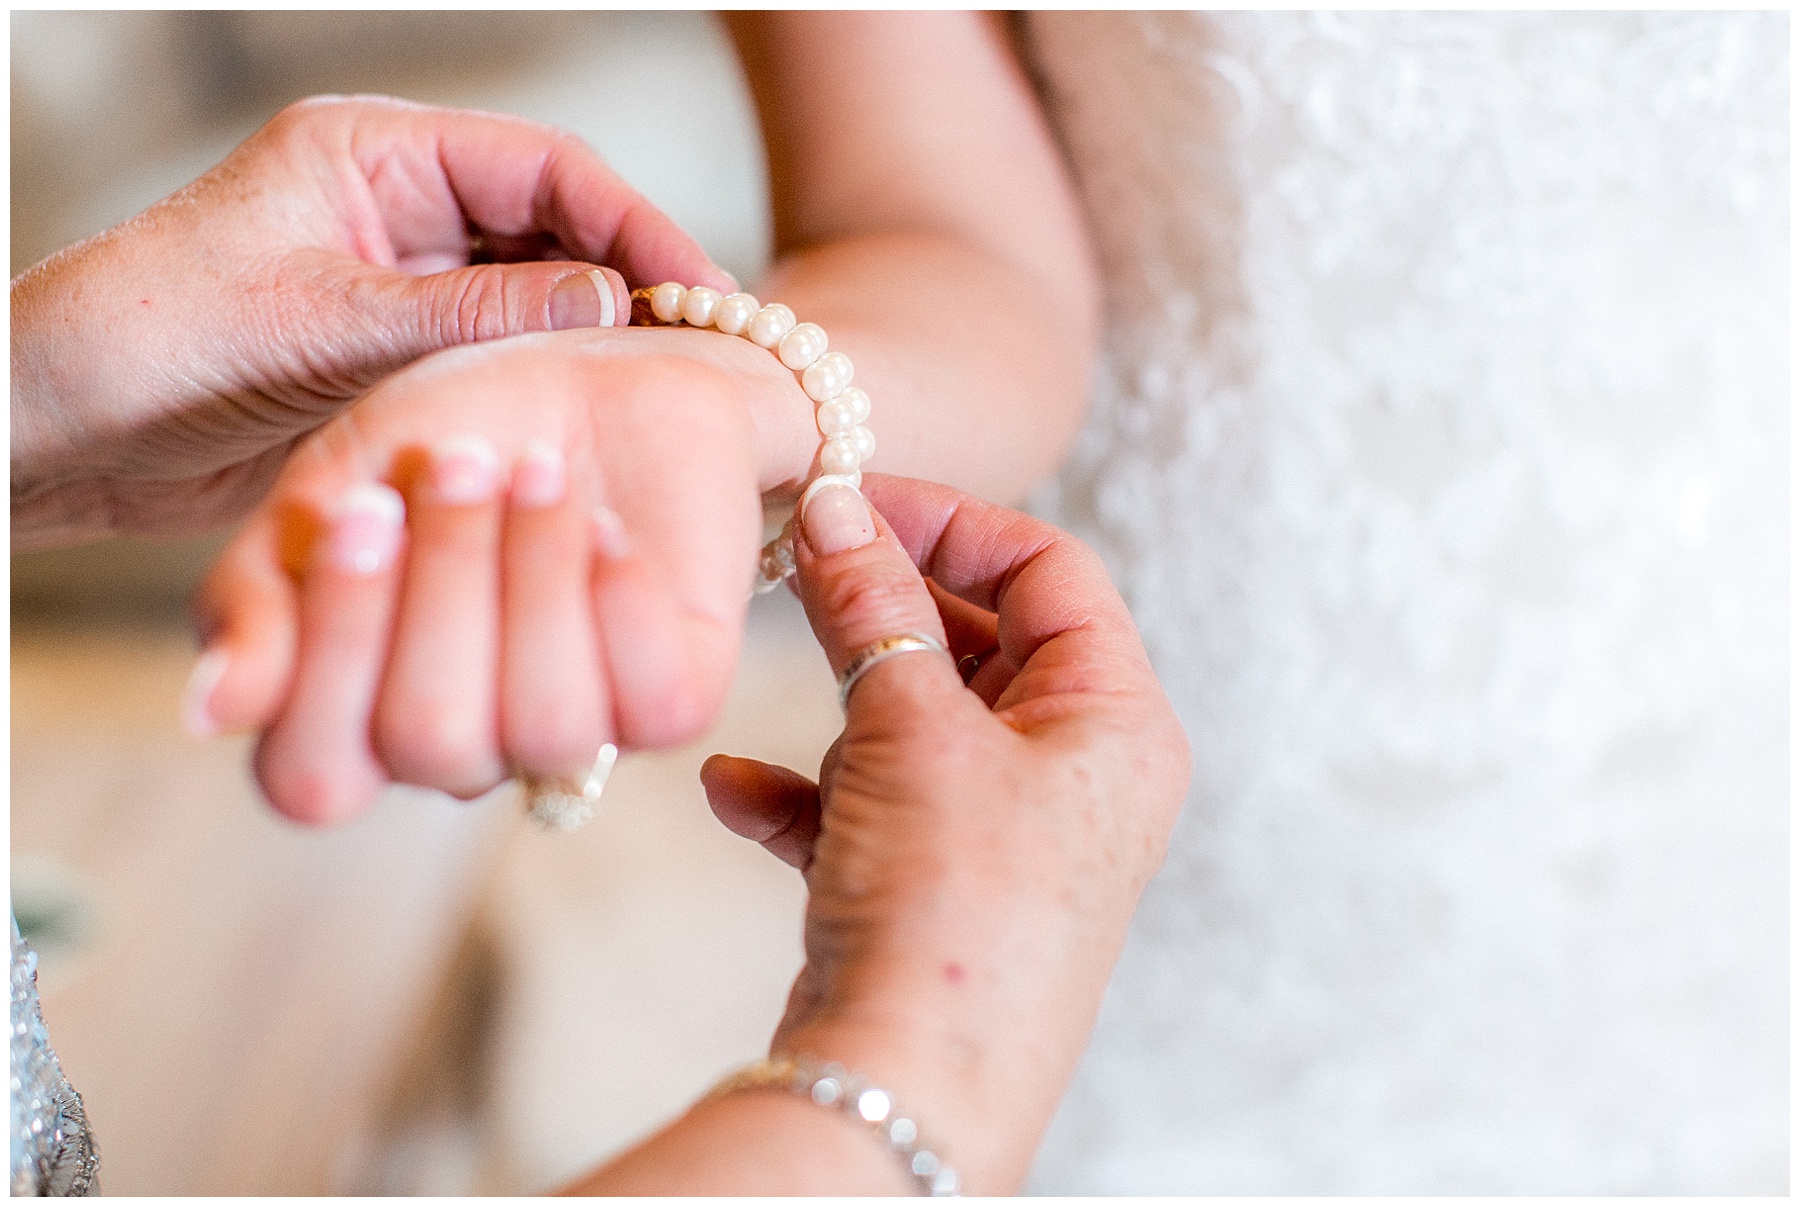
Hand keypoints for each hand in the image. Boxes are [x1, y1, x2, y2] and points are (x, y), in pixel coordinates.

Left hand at [11, 94, 732, 547]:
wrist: (51, 428)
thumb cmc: (144, 345)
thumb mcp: (316, 326)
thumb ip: (467, 317)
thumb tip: (614, 304)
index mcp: (373, 153)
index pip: (544, 168)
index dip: (637, 224)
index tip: (703, 292)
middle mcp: (396, 206)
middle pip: (554, 227)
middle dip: (631, 282)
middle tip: (705, 353)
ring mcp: (397, 281)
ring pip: (534, 296)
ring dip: (591, 340)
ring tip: (658, 396)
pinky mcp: (390, 352)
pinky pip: (494, 356)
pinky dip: (541, 382)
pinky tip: (582, 420)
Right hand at [189, 325, 818, 824]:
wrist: (603, 369)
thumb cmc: (457, 431)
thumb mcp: (337, 483)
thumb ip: (264, 594)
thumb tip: (208, 712)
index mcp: (363, 718)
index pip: (314, 778)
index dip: (334, 655)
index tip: (361, 506)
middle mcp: (467, 746)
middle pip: (432, 742)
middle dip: (446, 585)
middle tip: (462, 463)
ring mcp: (577, 732)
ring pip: (547, 725)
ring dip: (537, 579)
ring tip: (541, 471)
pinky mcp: (675, 700)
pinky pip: (652, 705)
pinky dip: (621, 598)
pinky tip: (607, 523)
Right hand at [690, 474, 1190, 1192]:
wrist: (909, 1086)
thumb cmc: (951, 905)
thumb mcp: (912, 730)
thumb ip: (874, 608)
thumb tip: (838, 507)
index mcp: (1117, 722)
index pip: (1050, 569)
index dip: (951, 522)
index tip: (853, 499)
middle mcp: (1077, 775)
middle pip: (984, 640)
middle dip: (887, 606)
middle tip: (800, 562)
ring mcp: (1009, 835)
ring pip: (922, 722)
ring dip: (845, 697)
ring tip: (776, 667)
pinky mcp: (939, 888)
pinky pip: (873, 806)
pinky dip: (808, 790)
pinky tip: (733, 789)